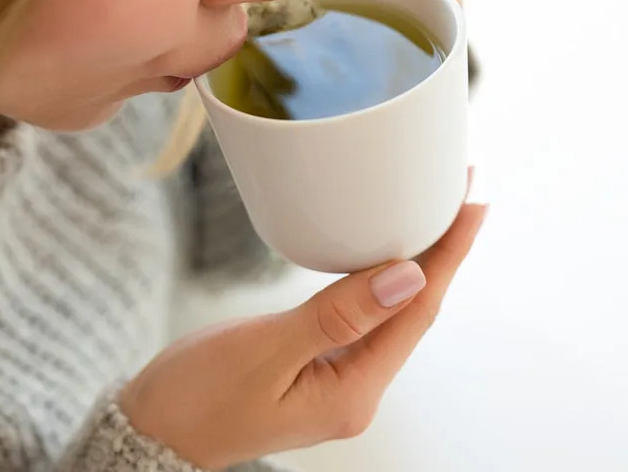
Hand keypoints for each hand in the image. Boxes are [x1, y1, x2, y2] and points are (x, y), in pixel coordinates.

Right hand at [119, 197, 486, 469]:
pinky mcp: (317, 368)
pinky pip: (363, 318)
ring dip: (416, 264)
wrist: (153, 433)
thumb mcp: (265, 351)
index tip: (474, 204)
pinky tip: (383, 256)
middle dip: (442, 253)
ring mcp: (338, 381)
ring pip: (391, 313)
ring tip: (435, 215)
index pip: (416, 311)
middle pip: (412, 311)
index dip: (450, 255)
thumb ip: (337, 314)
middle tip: (463, 193)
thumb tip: (408, 276)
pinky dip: (378, 281)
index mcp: (352, 392)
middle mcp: (356, 391)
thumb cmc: (197, 397)